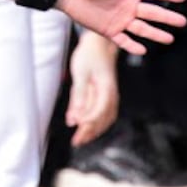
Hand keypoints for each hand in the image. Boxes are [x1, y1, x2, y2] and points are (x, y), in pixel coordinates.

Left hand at [57, 0, 186, 54]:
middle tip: (182, 22)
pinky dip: (132, 46)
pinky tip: (143, 50)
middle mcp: (128, 5)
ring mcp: (119, 18)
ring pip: (141, 28)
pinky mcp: (108, 29)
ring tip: (170, 39)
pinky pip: (123, 40)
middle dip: (167, 18)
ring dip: (155, 34)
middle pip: (152, 13)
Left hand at [66, 31, 118, 146]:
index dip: (87, 125)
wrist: (100, 43)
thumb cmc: (89, 55)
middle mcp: (111, 96)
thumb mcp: (81, 74)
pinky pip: (101, 112)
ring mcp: (110, 96)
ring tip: (80, 139)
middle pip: (102, 119)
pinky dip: (93, 121)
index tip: (76, 132)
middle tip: (76, 142)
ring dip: (92, 129)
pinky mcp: (105, 95)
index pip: (98, 114)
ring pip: (103, 118)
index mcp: (107, 90)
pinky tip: (81, 124)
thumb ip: (79, 97)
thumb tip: (74, 119)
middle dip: (89, 132)